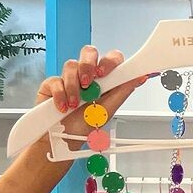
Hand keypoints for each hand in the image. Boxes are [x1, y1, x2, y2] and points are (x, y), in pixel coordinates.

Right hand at [34, 45, 148, 150]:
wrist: (62, 141)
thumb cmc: (84, 126)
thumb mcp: (107, 110)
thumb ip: (122, 91)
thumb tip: (140, 77)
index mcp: (103, 80)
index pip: (110, 59)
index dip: (110, 61)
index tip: (106, 72)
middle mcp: (87, 75)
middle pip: (89, 52)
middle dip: (88, 65)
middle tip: (88, 82)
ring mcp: (69, 78)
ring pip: (71, 65)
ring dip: (74, 86)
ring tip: (75, 104)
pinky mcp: (52, 83)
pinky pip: (56, 80)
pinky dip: (61, 95)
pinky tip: (63, 107)